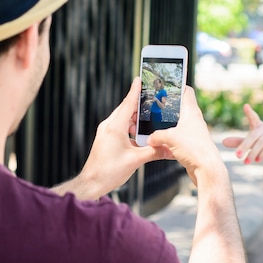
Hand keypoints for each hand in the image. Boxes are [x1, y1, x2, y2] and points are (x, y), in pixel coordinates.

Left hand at [76, 78, 168, 197]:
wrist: (92, 183)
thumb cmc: (109, 171)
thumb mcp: (135, 161)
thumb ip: (154, 152)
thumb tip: (171, 149)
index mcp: (115, 127)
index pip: (127, 104)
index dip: (135, 91)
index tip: (139, 79)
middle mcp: (109, 126)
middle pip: (126, 109)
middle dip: (139, 104)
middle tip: (153, 98)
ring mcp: (106, 132)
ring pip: (123, 118)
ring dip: (135, 118)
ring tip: (149, 118)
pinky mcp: (106, 138)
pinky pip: (120, 127)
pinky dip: (130, 127)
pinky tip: (139, 133)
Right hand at [148, 86, 225, 187]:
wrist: (206, 169)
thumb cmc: (194, 149)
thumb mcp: (170, 138)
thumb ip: (156, 135)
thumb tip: (149, 139)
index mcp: (191, 111)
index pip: (186, 91)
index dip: (178, 85)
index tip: (166, 84)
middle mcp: (193, 120)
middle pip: (179, 107)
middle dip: (166, 107)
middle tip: (153, 106)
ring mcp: (192, 132)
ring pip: (177, 123)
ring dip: (166, 125)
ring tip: (152, 124)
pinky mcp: (191, 144)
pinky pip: (177, 137)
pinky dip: (168, 138)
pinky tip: (159, 142)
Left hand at [222, 104, 262, 163]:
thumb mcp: (253, 142)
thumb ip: (239, 142)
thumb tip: (222, 142)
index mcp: (259, 126)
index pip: (254, 117)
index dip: (250, 112)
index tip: (246, 106)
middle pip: (254, 135)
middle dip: (244, 145)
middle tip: (237, 156)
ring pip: (262, 142)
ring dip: (253, 153)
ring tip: (246, 162)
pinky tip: (257, 160)